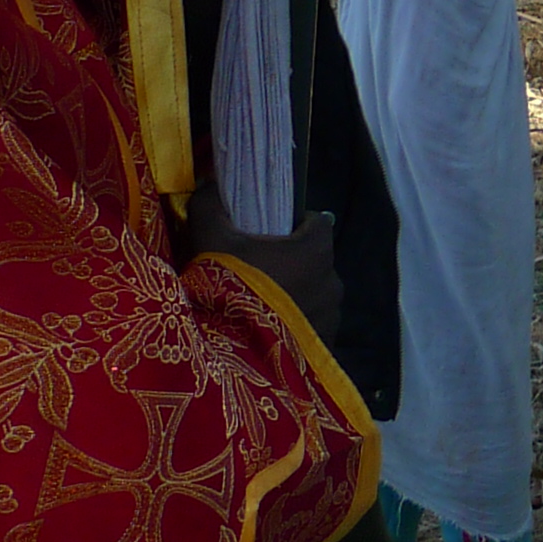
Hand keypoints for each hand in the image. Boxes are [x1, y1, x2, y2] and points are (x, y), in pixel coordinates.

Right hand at [188, 183, 342, 339]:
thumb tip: (211, 183)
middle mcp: (333, 282)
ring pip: (315, 296)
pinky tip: (267, 336)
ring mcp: (332, 318)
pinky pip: (313, 329)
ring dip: (296, 298)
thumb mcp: (209, 239)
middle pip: (316, 262)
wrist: (228, 358)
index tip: (271, 231)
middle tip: (258, 273)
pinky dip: (296, 328)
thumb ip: (210, 204)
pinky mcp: (324, 349)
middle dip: (294, 264)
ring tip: (260, 309)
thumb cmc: (226, 288)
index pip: (317, 223)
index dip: (296, 223)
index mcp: (315, 250)